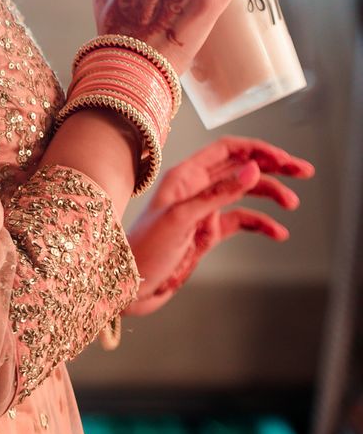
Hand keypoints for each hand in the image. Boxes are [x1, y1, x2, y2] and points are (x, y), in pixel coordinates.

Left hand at [122, 136, 314, 314]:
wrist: (130, 284)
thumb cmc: (146, 248)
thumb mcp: (183, 218)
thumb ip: (219, 193)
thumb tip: (252, 167)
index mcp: (186, 175)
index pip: (228, 149)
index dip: (258, 150)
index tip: (285, 160)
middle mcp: (196, 187)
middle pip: (241, 167)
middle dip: (273, 167)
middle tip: (304, 171)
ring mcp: (203, 210)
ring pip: (244, 193)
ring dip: (270, 194)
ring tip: (292, 204)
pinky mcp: (206, 233)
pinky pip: (239, 221)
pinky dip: (260, 223)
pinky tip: (278, 232)